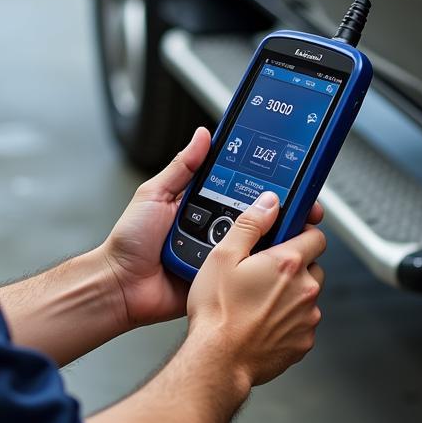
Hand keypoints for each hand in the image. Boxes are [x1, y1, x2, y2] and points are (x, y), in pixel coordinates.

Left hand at [101, 129, 325, 329]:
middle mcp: (213, 228)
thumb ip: (182, 167)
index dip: (262, 181)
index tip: (286, 174)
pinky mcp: (220, 281)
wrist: (121, 286)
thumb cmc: (130, 241)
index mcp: (200, 204)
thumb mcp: (154, 194)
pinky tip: (272, 258)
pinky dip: (257, 267)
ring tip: (292, 228)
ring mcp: (218, 255)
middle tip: (300, 203)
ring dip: (270, 237)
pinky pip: (243, 272)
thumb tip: (203, 136)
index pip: (238, 187)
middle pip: (254, 215)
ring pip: (254, 243)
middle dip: (278, 209)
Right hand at [187, 190, 326, 387]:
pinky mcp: (303, 342)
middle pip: (312, 265)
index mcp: (287, 263)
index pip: (316, 235)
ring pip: (306, 295)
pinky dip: (288, 319)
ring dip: (290, 293)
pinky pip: (302, 322)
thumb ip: (250, 224)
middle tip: (263, 271)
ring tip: (258, 299)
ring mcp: (307, 318)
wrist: (218, 361)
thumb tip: (269, 203)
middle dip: (293, 265)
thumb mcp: (222, 256)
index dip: (301, 232)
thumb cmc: (217, 313)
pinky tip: (262, 321)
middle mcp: (304, 290)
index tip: (288, 235)